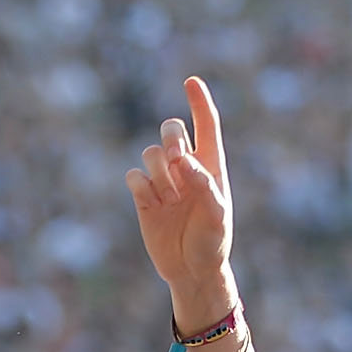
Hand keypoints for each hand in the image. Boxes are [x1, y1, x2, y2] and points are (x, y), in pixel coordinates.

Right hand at [125, 76, 235, 318]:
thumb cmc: (212, 242)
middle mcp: (185, 167)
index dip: (199, 102)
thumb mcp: (217, 215)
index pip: (206, 125)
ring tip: (170, 200)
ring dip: (160, 173)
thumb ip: (204, 184)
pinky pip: (134, 176)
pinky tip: (154, 205)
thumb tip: (183, 161)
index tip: (191, 81)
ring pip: (150, 153)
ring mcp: (162, 181)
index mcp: (210, 165)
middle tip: (177, 159)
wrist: (191, 270)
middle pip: (171, 130)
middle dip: (171, 138)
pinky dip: (142, 187)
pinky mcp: (143, 197)